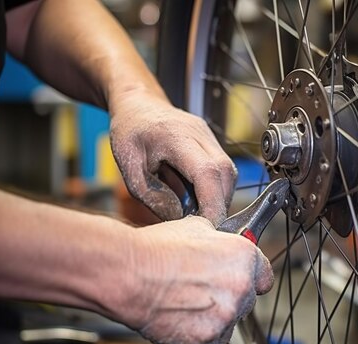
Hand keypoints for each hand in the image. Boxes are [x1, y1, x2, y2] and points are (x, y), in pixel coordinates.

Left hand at [109, 91, 236, 224]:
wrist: (138, 102)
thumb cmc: (129, 129)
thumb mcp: (129, 168)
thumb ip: (153, 196)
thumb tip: (178, 221)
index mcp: (176, 136)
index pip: (207, 172)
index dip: (212, 204)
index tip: (206, 227)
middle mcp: (200, 134)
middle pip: (225, 174)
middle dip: (219, 204)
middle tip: (203, 225)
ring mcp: (209, 137)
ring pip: (228, 173)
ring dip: (219, 197)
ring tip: (199, 212)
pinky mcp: (212, 143)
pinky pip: (222, 170)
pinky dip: (215, 188)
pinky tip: (199, 198)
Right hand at [120, 216, 273, 343]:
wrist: (128, 275)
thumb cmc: (156, 251)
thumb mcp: (196, 228)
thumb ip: (219, 242)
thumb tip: (221, 244)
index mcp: (244, 257)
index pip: (264, 275)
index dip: (250, 276)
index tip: (239, 278)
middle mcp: (241, 287)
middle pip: (247, 298)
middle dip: (229, 295)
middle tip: (203, 288)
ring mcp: (226, 317)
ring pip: (229, 320)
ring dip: (214, 315)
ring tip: (186, 301)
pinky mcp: (208, 340)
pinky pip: (212, 340)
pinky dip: (199, 333)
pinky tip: (181, 316)